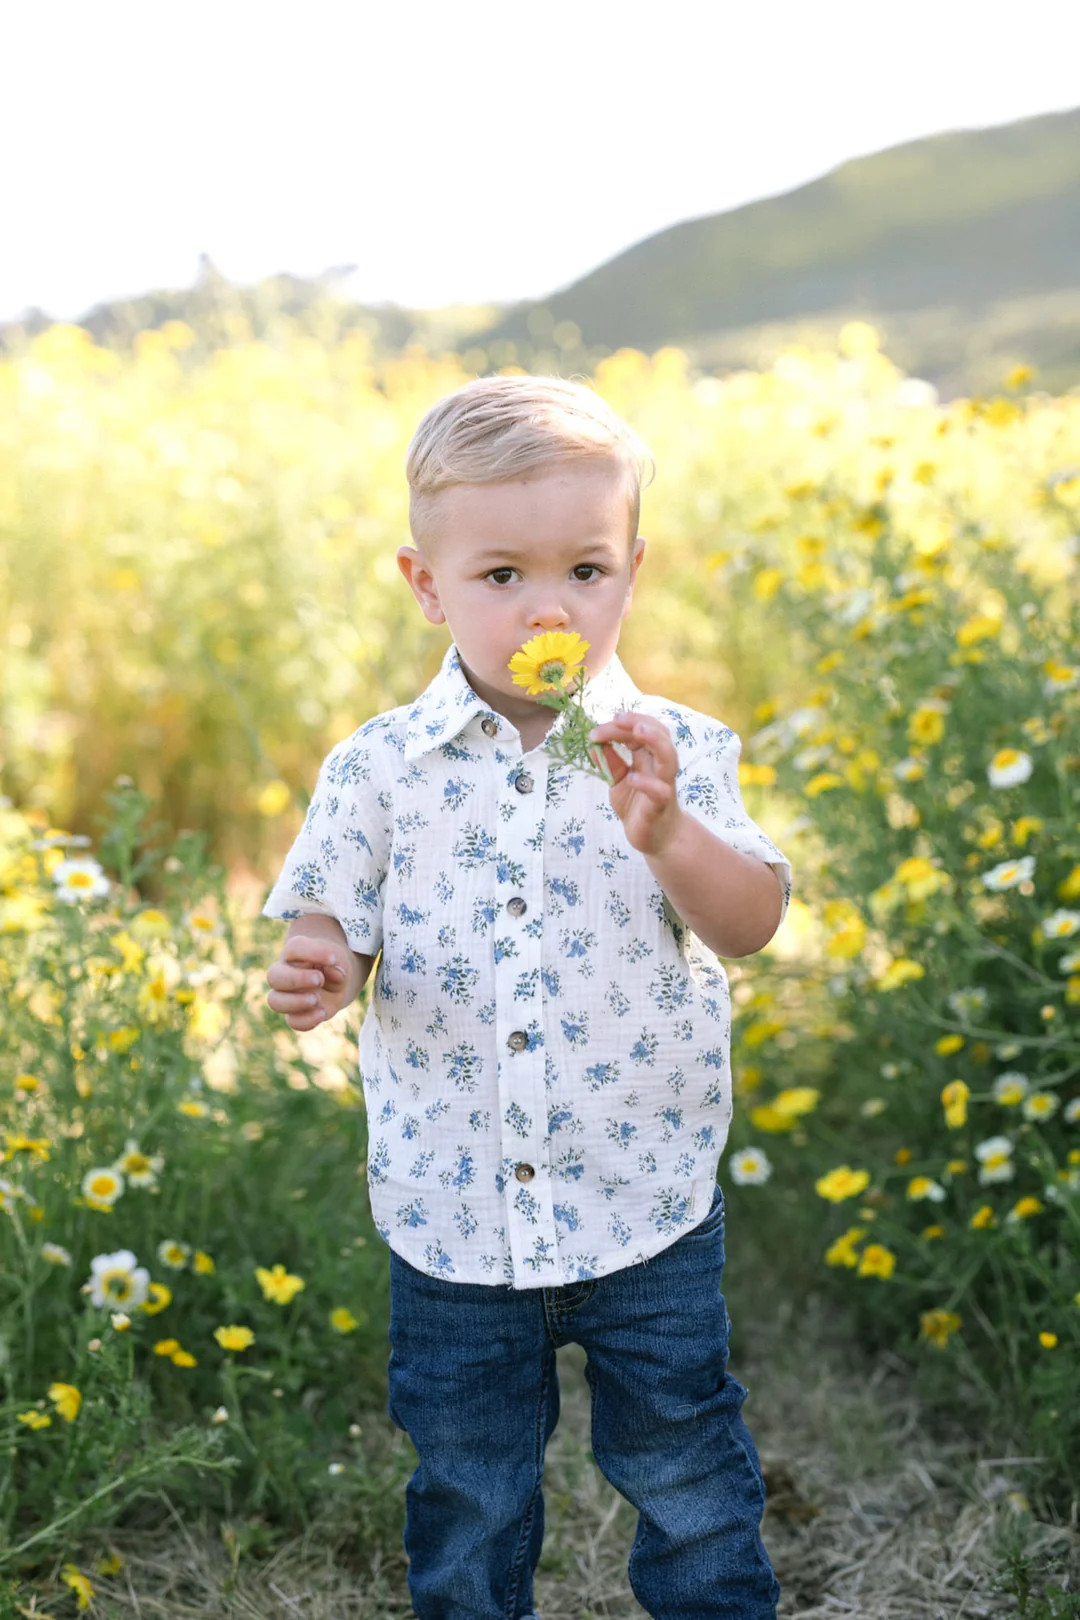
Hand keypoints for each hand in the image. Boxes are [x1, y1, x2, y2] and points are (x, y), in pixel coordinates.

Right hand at [266, 934, 353, 1030]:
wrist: (334, 980)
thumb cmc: (332, 964)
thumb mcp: (339, 959)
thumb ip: (337, 964)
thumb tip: (335, 975)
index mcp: (293, 953)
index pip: (294, 948)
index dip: (313, 952)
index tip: (334, 958)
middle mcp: (283, 973)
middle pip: (274, 976)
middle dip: (296, 979)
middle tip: (319, 979)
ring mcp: (286, 996)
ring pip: (275, 1001)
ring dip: (295, 1002)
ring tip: (317, 1000)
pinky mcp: (296, 1014)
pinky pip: (292, 1021)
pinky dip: (306, 1020)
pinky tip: (322, 1013)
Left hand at [587, 712, 683, 855]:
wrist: (656, 838)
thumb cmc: (638, 806)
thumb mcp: (618, 781)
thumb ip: (610, 763)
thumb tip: (594, 744)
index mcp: (649, 757)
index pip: (640, 731)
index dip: (621, 726)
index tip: (596, 730)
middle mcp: (659, 767)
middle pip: (659, 735)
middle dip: (639, 722)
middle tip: (617, 718)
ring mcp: (664, 785)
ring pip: (668, 758)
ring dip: (655, 741)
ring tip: (637, 731)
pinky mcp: (661, 806)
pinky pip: (660, 791)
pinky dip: (647, 783)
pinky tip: (632, 778)